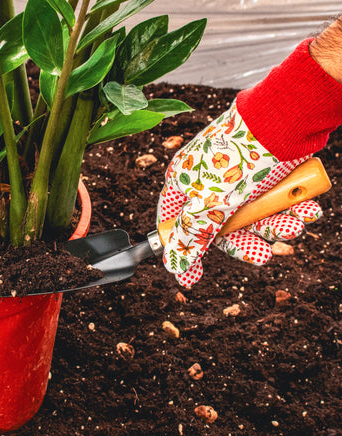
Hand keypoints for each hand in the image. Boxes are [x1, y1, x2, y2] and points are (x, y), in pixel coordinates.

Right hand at [157, 101, 314, 287]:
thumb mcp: (211, 204)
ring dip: (276, 225)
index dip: (185, 250)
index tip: (194, 276)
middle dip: (248, 240)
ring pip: (251, 216)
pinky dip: (289, 208)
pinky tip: (306, 209)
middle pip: (220, 226)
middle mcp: (207, 181)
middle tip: (266, 254)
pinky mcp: (261, 172)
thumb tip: (174, 265)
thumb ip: (191, 235)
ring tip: (297, 225)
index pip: (175, 224)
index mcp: (184, 183)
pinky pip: (271, 201)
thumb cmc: (242, 156)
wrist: (289, 115)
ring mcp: (235, 177)